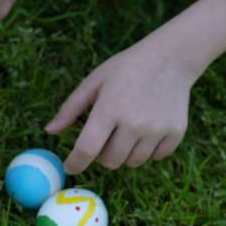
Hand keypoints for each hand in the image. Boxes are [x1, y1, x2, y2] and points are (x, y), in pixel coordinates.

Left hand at [45, 43, 195, 172]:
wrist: (171, 58)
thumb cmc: (125, 69)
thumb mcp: (93, 82)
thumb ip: (70, 109)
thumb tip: (49, 131)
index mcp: (109, 109)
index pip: (87, 149)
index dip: (75, 163)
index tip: (69, 167)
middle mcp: (134, 123)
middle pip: (109, 162)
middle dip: (101, 155)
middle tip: (105, 136)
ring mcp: (157, 129)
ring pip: (132, 163)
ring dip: (125, 153)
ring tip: (127, 129)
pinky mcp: (176, 132)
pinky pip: (156, 157)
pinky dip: (148, 150)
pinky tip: (147, 129)